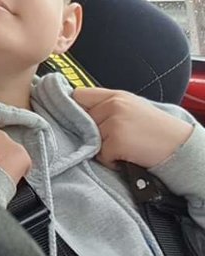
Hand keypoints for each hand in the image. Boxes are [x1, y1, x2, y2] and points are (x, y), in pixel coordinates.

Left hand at [73, 87, 193, 169]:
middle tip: (114, 138)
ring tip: (124, 146)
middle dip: (92, 132)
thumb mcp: (132, 107)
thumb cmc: (156, 129)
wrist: (180, 146)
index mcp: (115, 95)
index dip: (75, 108)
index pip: (79, 95)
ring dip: (103, 148)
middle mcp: (112, 106)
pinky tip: (127, 156)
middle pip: (82, 120)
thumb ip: (107, 105)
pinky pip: (101, 155)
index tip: (78, 118)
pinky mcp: (117, 142)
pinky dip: (111, 161)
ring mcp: (114, 123)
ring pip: (90, 139)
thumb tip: (80, 111)